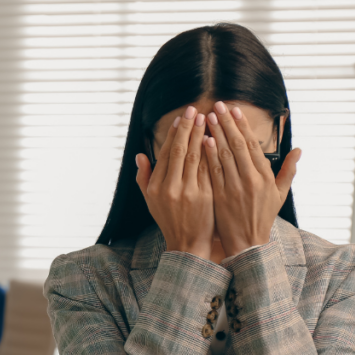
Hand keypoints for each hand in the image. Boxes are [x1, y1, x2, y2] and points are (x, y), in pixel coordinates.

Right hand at [135, 106, 214, 260]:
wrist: (187, 245)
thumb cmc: (170, 220)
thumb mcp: (150, 201)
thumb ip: (144, 177)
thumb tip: (140, 155)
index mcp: (156, 187)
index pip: (165, 153)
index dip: (174, 134)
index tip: (181, 118)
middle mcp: (170, 188)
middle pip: (179, 151)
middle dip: (188, 128)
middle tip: (195, 110)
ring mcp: (188, 192)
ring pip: (194, 157)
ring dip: (200, 135)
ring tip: (207, 118)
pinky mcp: (205, 196)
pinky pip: (207, 169)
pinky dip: (210, 153)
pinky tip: (214, 139)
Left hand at [203, 101, 300, 257]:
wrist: (248, 244)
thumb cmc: (263, 218)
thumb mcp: (280, 195)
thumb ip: (288, 172)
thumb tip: (299, 151)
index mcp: (266, 177)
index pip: (253, 145)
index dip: (243, 126)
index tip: (235, 110)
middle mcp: (252, 180)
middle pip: (238, 146)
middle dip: (227, 124)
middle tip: (218, 105)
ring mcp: (235, 188)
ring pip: (225, 156)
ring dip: (216, 134)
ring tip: (209, 117)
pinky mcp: (221, 196)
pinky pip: (214, 172)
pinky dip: (209, 156)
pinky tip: (203, 141)